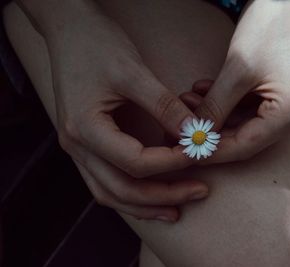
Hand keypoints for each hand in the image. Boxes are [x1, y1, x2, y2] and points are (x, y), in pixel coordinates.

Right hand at [34, 1, 206, 220]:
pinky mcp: (87, 144)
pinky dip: (131, 192)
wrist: (68, 30)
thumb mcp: (133, 72)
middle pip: (121, 188)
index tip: (201, 153)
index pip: (135, 162)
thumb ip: (164, 106)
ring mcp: (79, 148)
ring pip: (111, 192)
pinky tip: (153, 193)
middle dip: (163, 196)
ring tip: (176, 209)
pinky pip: (107, 180)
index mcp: (85, 128)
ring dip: (145, 205)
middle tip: (199, 192)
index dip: (172, 162)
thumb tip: (196, 133)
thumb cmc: (96, 44)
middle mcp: (77, 146)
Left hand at [191, 1, 289, 162]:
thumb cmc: (270, 25)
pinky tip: (208, 93)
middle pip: (249, 136)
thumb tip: (194, 134)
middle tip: (183, 125)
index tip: (187, 150)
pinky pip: (259, 108)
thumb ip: (215, 107)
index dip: (214, 150)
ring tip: (191, 101)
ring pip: (251, 122)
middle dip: (213, 129)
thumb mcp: (238, 69)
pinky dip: (232, 103)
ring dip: (219, 114)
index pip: (247, 145)